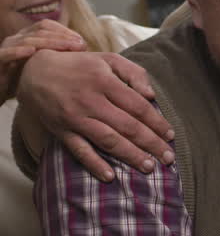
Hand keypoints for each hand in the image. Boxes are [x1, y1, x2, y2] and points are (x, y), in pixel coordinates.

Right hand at [0, 20, 86, 100]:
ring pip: (28, 40)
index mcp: (27, 37)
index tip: (82, 42)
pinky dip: (18, 51)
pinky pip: (6, 54)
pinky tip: (31, 52)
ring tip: (69, 47)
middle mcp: (16, 39)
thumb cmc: (22, 80)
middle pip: (41, 30)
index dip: (65, 31)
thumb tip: (87, 58)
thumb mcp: (42, 67)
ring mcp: (6, 48)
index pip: (46, 26)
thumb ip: (58, 59)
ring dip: (50, 42)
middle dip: (63, 36)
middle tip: (82, 45)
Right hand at [16, 49, 173, 180]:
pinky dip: (94, 164)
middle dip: (151, 143)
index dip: (156, 122)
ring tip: (149, 167)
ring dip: (130, 155)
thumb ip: (134, 73)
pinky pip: (79, 150)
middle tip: (168, 157)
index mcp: (104, 82)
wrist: (33, 71)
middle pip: (127, 126)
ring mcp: (75, 118)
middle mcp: (90, 101)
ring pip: (107, 140)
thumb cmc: (79, 66)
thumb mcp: (108, 59)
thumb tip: (151, 95)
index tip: (170, 135)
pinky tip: (110, 176)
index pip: (138, 106)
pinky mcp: (61, 131)